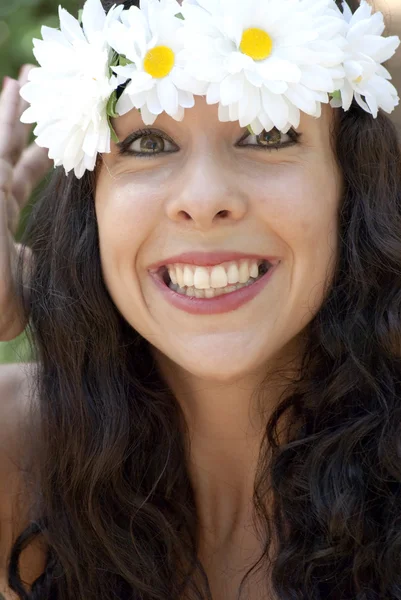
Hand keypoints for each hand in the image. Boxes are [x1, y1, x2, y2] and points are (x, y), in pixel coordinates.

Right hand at [0, 65, 52, 340]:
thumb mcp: (16, 294)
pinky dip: (8, 112)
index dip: (41, 155)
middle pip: (14, 145)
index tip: (60, 139)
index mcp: (0, 212)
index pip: (25, 174)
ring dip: (19, 105)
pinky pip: (1, 135)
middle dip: (31, 120)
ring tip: (33, 75)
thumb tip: (31, 255)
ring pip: (4, 131)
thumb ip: (26, 273)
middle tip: (48, 92)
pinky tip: (18, 83)